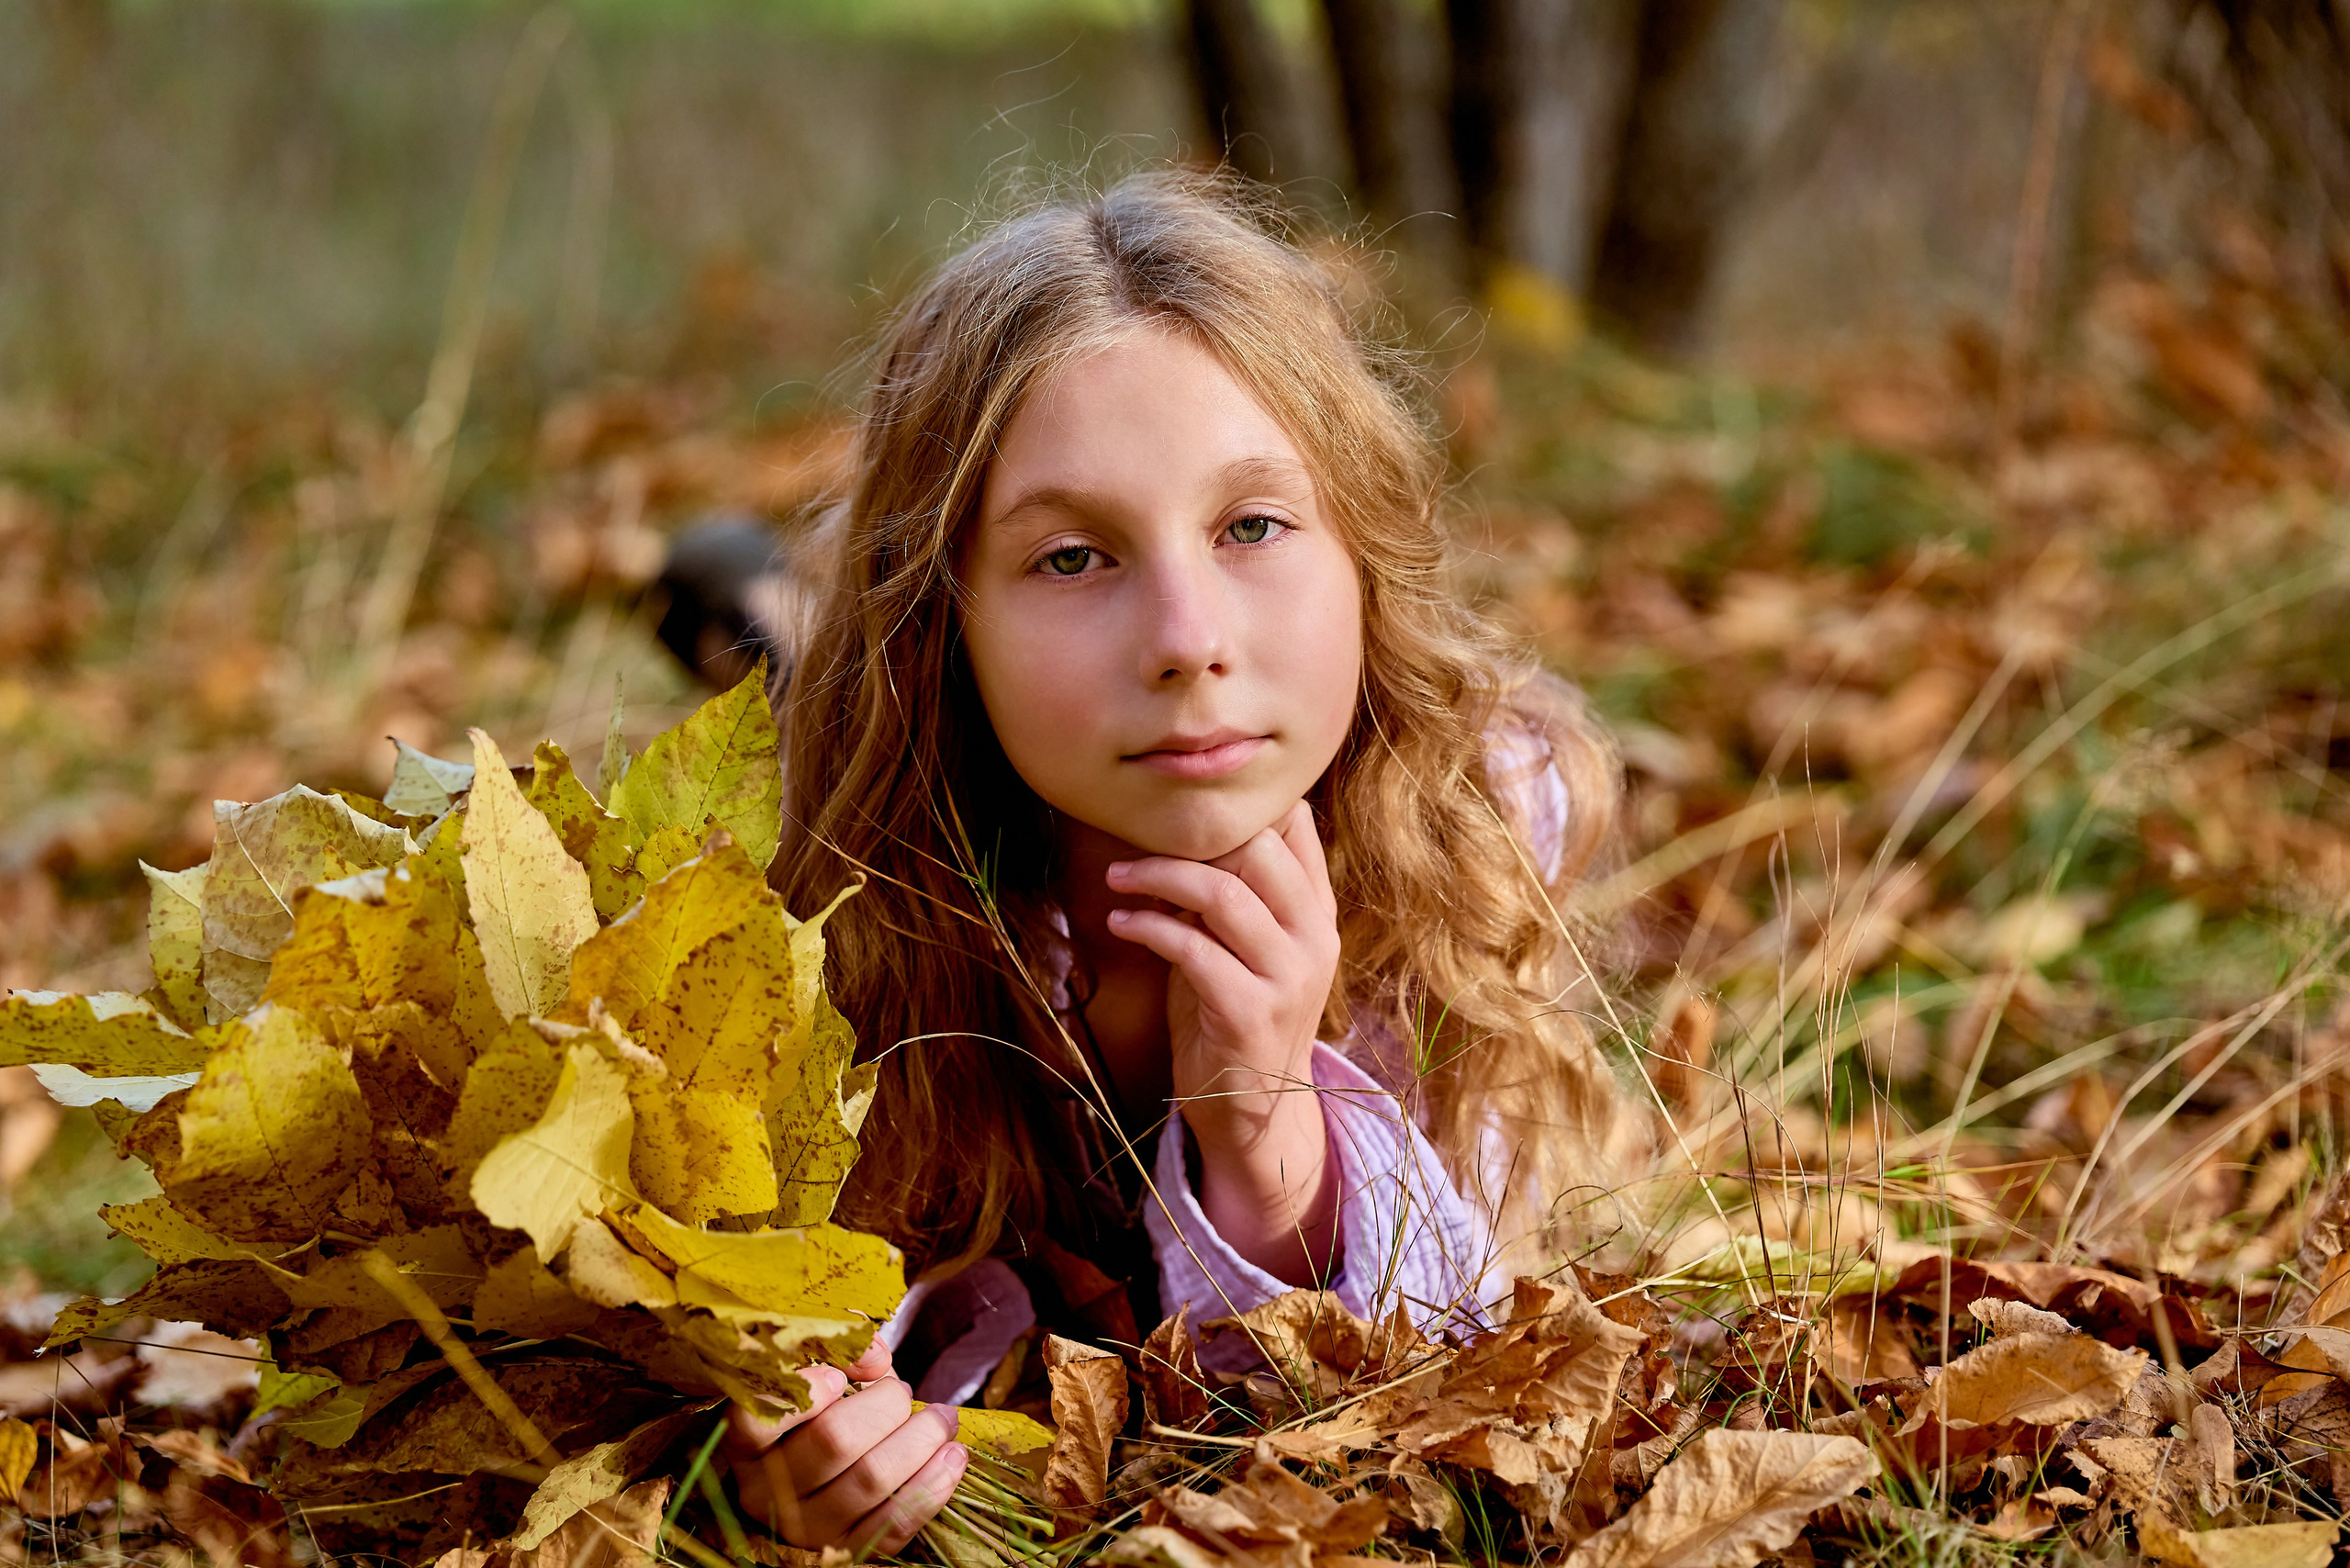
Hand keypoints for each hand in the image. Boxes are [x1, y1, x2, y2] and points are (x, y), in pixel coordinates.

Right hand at [722, 1338, 967, 1555]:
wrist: (819, 1491)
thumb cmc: (817, 1421)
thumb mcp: (817, 1380)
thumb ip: (840, 1354)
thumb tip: (877, 1356)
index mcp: (748, 1446)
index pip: (760, 1418)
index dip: (808, 1391)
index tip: (840, 1377)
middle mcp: (765, 1492)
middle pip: (835, 1439)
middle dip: (886, 1405)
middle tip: (903, 1392)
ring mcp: (805, 1529)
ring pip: (872, 1478)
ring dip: (922, 1439)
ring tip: (943, 1418)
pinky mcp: (845, 1554)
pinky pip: (896, 1521)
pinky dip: (933, 1484)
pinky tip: (953, 1456)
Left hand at [1104, 799, 1341, 1279]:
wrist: (1254, 1110)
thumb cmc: (1234, 1014)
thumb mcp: (1244, 945)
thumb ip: (1232, 891)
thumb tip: (1185, 827)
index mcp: (1317, 912)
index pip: (1296, 827)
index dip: (1241, 803)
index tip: (1183, 801)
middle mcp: (1313, 938)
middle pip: (1259, 848)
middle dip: (1190, 835)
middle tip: (1139, 838)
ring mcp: (1287, 976)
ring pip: (1224, 894)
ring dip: (1158, 877)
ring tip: (1119, 877)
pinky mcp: (1248, 1012)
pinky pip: (1193, 948)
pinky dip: (1149, 927)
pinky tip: (1121, 922)